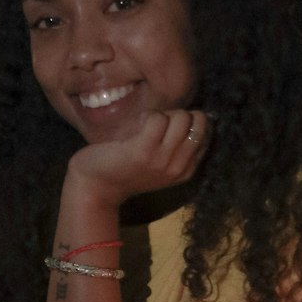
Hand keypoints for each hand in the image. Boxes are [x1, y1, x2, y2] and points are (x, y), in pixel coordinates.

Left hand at [66, 109, 211, 207]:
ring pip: (181, 117)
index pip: (206, 132)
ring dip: (162, 114)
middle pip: (198, 121)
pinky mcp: (143, 151)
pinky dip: (147, 116)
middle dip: (178, 115)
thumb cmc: (125, 169)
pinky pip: (158, 118)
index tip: (167, 131)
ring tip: (145, 127)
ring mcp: (162, 160)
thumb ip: (179, 145)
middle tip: (157, 126)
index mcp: (186, 170)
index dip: (188, 122)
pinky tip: (136, 127)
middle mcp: (179, 167)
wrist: (95, 188)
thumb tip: (200, 114)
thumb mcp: (161, 162)